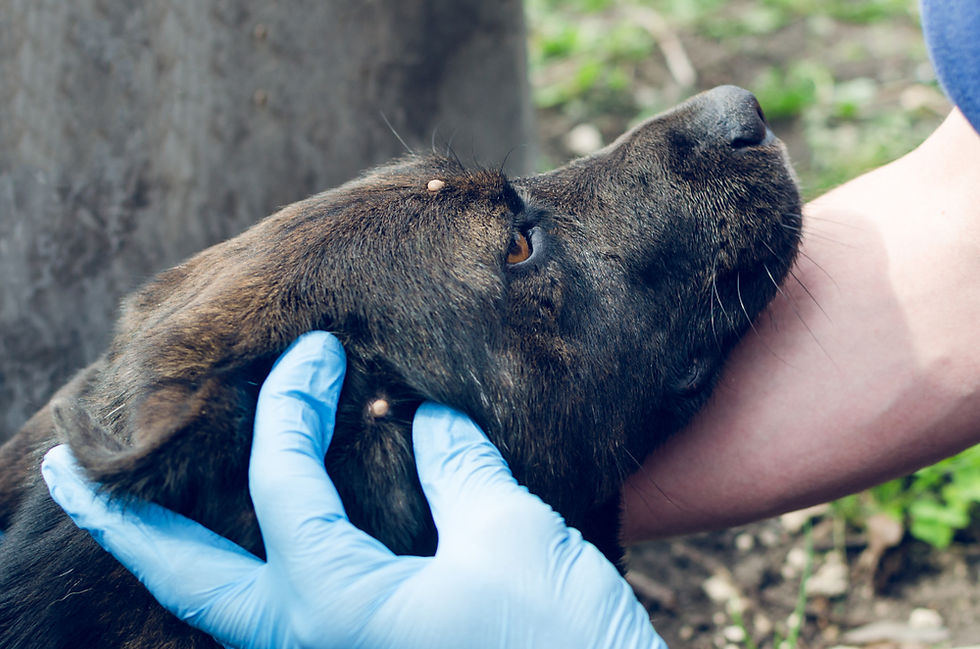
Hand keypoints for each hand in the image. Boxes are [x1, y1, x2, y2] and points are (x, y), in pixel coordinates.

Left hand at [43, 331, 666, 648]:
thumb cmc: (558, 642)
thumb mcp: (511, 537)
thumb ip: (456, 467)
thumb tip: (426, 421)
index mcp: (335, 607)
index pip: (279, 485)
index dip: (291, 404)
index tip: (318, 349)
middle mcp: (314, 641)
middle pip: (186, 579)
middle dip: (121, 521)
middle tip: (68, 471)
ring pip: (223, 604)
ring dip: (172, 551)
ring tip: (134, 510)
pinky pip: (280, 608)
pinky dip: (249, 566)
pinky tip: (255, 538)